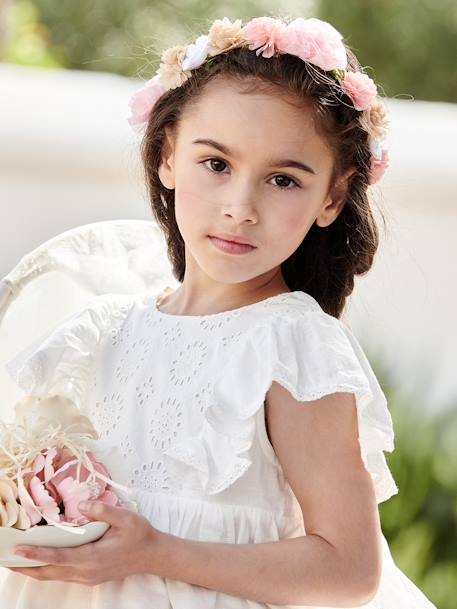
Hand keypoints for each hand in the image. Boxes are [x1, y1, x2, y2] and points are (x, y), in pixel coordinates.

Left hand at [7, 501, 164, 585]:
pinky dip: (46, 569)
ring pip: (53, 576)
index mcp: (93, 557)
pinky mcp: (89, 577)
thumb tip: (83, 505)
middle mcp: (86, 571)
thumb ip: (103, 511)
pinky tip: (40, 561)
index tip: (18, 550)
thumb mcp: (126, 518)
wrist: (153, 555)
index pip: (57, 557)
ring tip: (15, 560)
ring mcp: (87, 577)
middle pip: (48, 572)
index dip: (36, 554)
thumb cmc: (139, 535)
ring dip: (33, 569)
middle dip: (25, 566)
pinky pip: (61, 575)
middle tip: (5, 558)